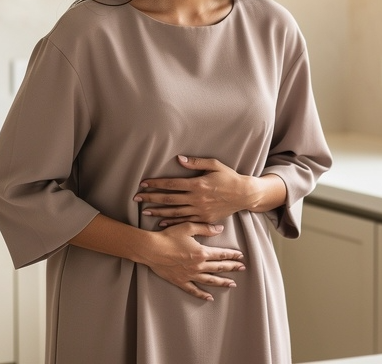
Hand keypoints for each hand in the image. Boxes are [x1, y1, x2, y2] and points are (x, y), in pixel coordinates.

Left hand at [135, 155, 253, 225]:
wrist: (244, 195)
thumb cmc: (229, 177)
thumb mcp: (215, 165)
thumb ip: (196, 162)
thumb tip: (179, 159)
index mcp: (198, 184)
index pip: (172, 184)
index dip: (156, 183)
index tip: (144, 183)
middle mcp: (197, 198)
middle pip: (169, 199)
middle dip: (151, 197)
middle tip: (136, 197)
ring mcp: (200, 210)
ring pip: (174, 212)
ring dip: (158, 211)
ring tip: (145, 211)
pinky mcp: (205, 219)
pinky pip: (185, 222)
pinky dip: (172, 222)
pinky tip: (161, 222)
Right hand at [140, 222, 245, 301]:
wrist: (151, 249)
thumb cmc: (168, 236)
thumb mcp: (188, 227)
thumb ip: (205, 228)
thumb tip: (220, 229)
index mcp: (201, 252)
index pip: (221, 254)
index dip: (232, 255)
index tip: (241, 256)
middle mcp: (198, 266)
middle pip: (219, 268)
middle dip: (232, 268)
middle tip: (242, 269)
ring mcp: (190, 275)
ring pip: (210, 280)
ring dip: (222, 282)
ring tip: (232, 284)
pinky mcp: (180, 281)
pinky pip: (194, 290)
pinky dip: (202, 294)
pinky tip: (210, 297)